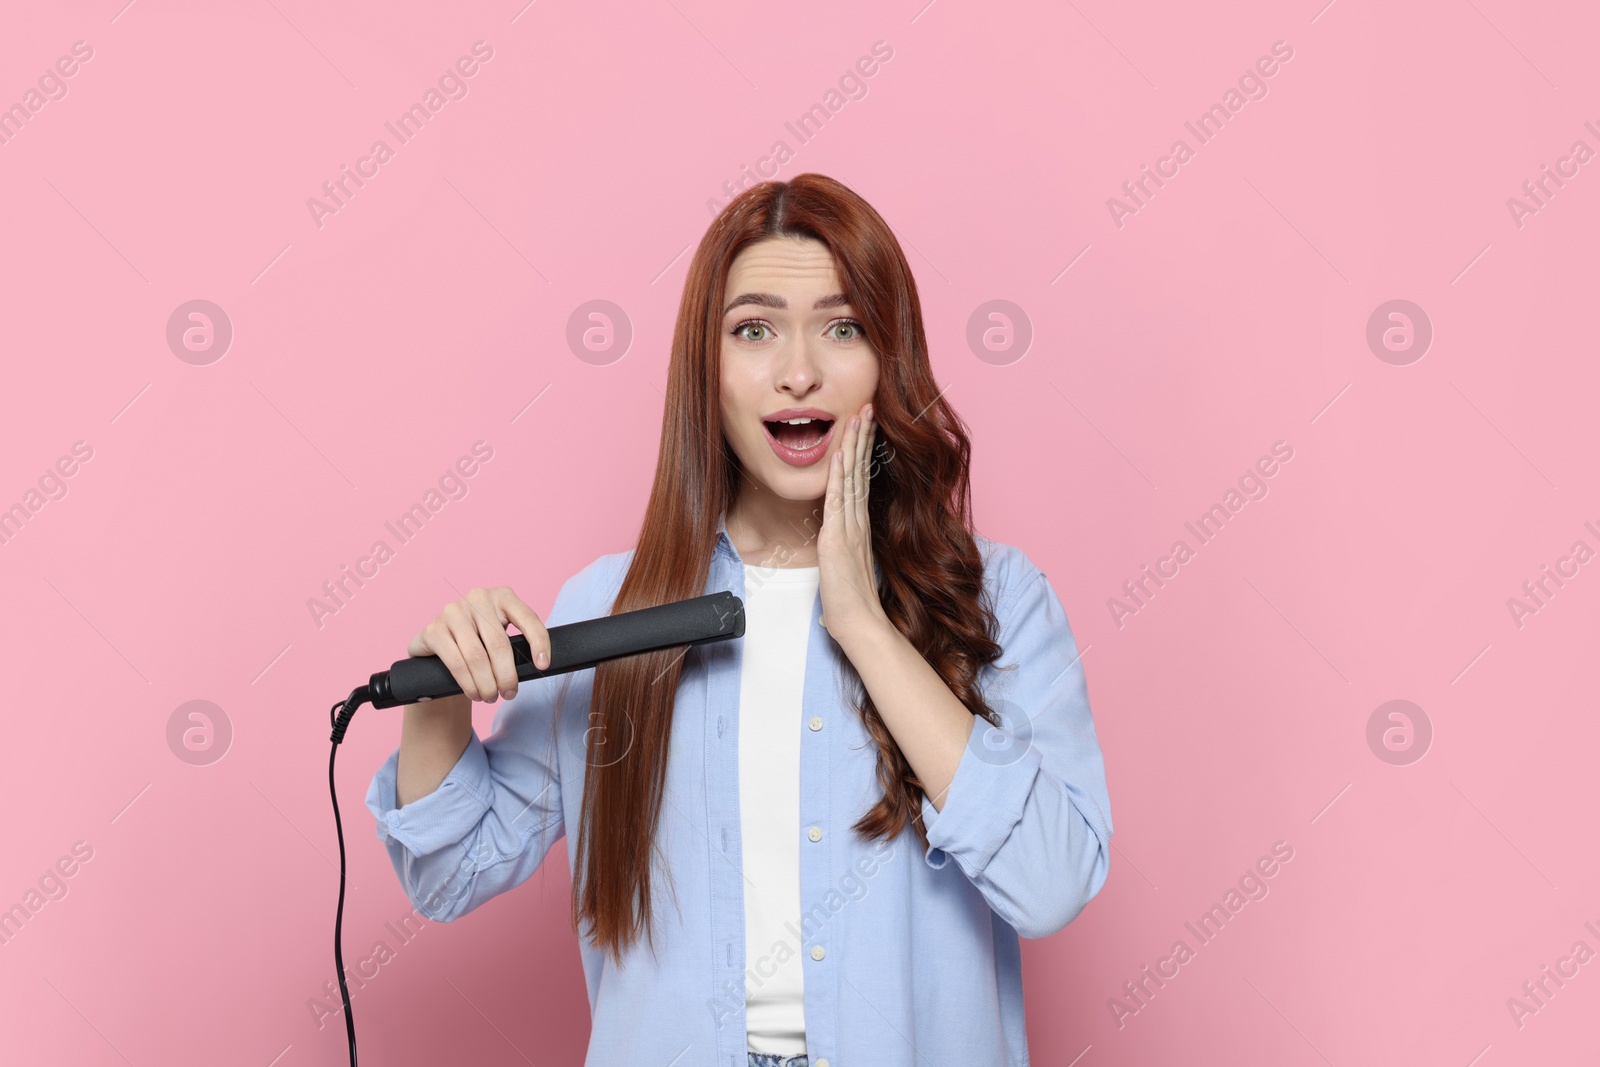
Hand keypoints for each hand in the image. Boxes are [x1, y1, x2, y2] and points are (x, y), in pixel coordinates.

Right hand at [407, 586, 549, 702]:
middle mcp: (477, 598)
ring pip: (477, 657)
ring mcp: (453, 611)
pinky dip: (468, 683)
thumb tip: (539, 666)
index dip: (539, 642)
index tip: (543, 665)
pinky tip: (473, 693)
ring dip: (486, 684)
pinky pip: (456, 662)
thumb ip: (517, 643)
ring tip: (490, 697)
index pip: (527, 617)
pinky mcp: (433, 629)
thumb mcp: (501, 635)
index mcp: (502, 596)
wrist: (439, 646)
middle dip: (507, 675)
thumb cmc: (479, 642)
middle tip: (509, 693)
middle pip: (499, 644)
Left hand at [818, 402, 888, 640]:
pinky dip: (840, 475)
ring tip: (858, 416)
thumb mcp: (845, 565)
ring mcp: (848, 527)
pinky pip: (839, 500)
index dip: (862, 451)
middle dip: (863, 437)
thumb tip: (838, 540)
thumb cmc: (852, 601)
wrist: (859, 622)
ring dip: (853, 445)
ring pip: (852, 478)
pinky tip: (841, 454)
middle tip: (868, 407)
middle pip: (861, 470)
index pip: (861, 479)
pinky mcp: (838, 538)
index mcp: (858, 525)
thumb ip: (844, 547)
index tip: (865, 427)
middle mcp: (856, 521)